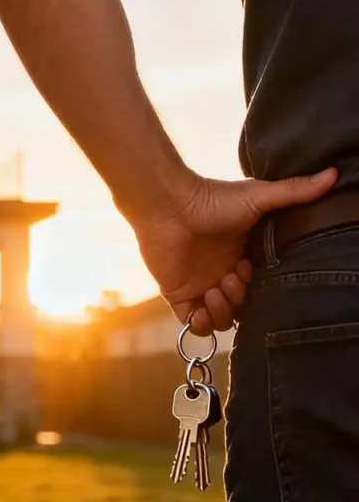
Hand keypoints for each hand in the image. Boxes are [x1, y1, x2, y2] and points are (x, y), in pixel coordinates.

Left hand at [131, 168, 337, 333]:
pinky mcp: (177, 295)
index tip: (249, 266)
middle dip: (242, 299)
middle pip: (242, 307)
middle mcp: (221, 274)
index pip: (258, 286)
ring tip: (216, 288)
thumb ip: (294, 191)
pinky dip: (201, 324)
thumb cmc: (210, 199)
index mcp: (240, 257)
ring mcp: (199, 286)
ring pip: (220, 320)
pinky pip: (192, 325)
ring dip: (224, 311)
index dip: (259, 285)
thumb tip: (331, 176)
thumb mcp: (258, 196)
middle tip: (232, 277)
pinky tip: (204, 305)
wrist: (169, 205)